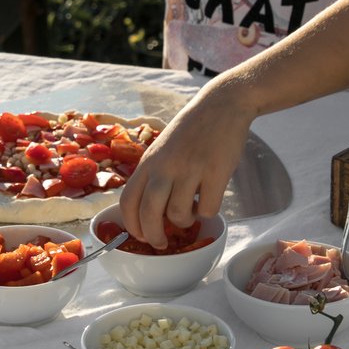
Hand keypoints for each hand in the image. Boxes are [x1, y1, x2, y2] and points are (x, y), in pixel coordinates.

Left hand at [119, 83, 252, 246]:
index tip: (140, 236)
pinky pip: (208, 208)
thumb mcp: (161, 149)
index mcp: (148, 161)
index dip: (131, 225)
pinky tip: (209, 198)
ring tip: (191, 210)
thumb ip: (154, 175)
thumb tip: (149, 212)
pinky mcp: (215, 171)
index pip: (128, 201)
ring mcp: (190, 168)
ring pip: (179, 214)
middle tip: (162, 243)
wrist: (220, 105)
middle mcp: (165, 166)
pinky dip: (208, 212)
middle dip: (153, 236)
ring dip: (185, 221)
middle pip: (149, 213)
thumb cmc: (191, 130)